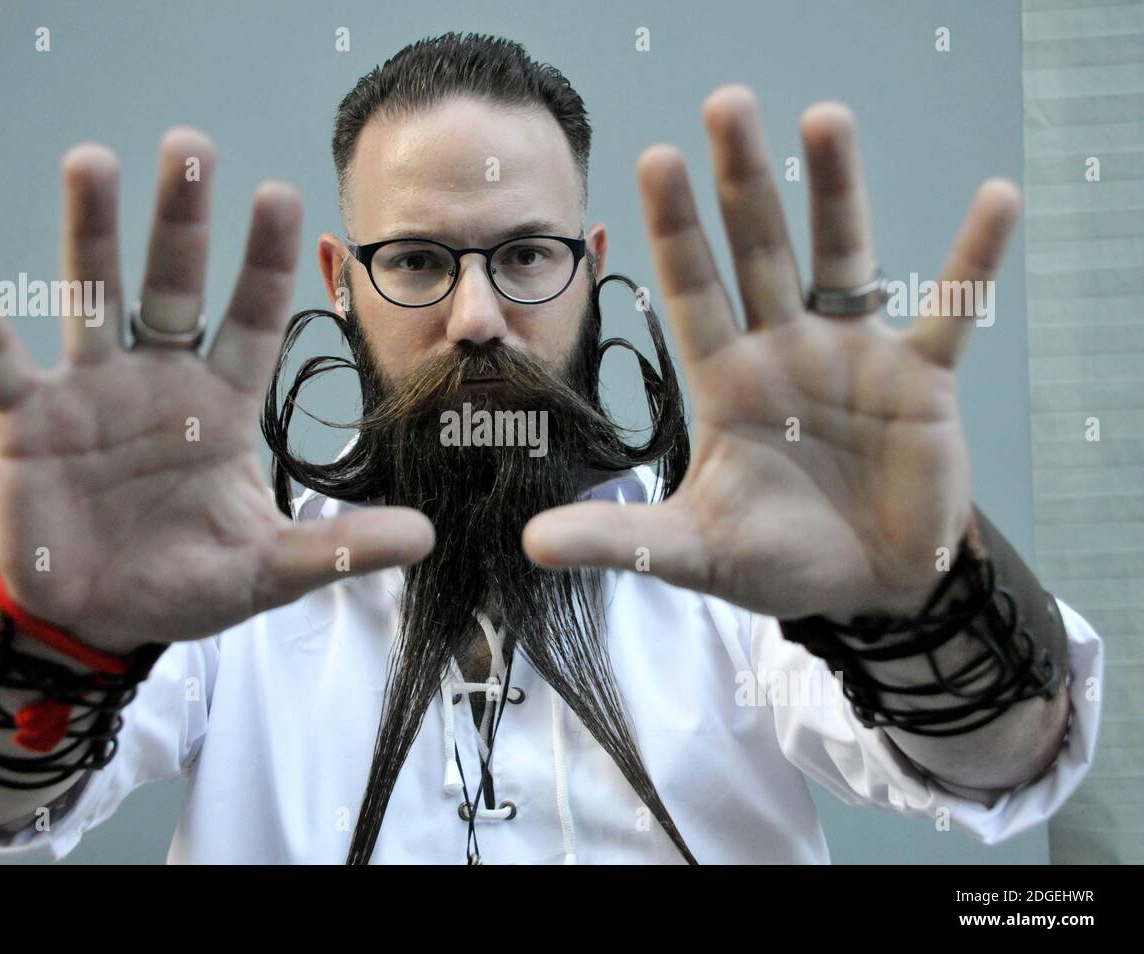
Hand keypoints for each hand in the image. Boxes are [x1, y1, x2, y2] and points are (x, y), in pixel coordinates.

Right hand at [0, 128, 433, 653]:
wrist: (97, 619)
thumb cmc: (185, 584)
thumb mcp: (266, 570)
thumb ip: (338, 547)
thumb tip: (425, 536)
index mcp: (223, 405)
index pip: (255, 318)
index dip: (267, 260)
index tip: (280, 193)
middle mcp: (161, 381)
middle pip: (174, 285)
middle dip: (183, 218)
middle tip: (190, 146)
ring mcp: (92, 393)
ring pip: (92, 298)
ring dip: (90, 233)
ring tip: (90, 161)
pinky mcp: (29, 419)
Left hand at [524, 86, 1019, 620]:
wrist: (866, 589)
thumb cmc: (775, 560)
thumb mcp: (692, 551)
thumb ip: (620, 539)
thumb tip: (531, 543)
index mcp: (726, 380)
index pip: (691, 290)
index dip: (674, 228)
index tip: (654, 159)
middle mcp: (784, 350)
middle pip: (759, 251)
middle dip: (743, 182)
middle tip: (726, 104)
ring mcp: (853, 358)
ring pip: (842, 259)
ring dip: (836, 192)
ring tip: (825, 118)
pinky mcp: (920, 381)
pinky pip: (950, 311)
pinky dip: (973, 262)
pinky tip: (996, 198)